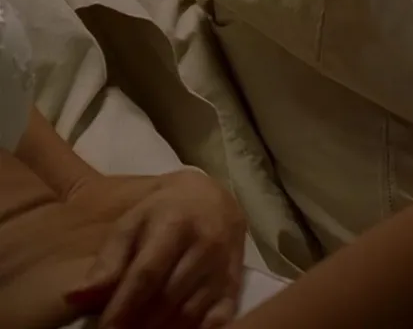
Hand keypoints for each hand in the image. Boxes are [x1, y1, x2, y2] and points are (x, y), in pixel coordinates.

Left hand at [65, 170, 245, 328]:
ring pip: (191, 311)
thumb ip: (107, 262)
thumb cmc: (163, 212)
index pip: (147, 273)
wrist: (214, 199)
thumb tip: (73, 298)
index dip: (123, 306)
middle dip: (139, 323)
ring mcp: (224, 266)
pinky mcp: (236, 282)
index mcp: (175, 225)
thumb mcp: (131, 225)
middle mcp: (205, 246)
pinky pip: (221, 317)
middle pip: (168, 297)